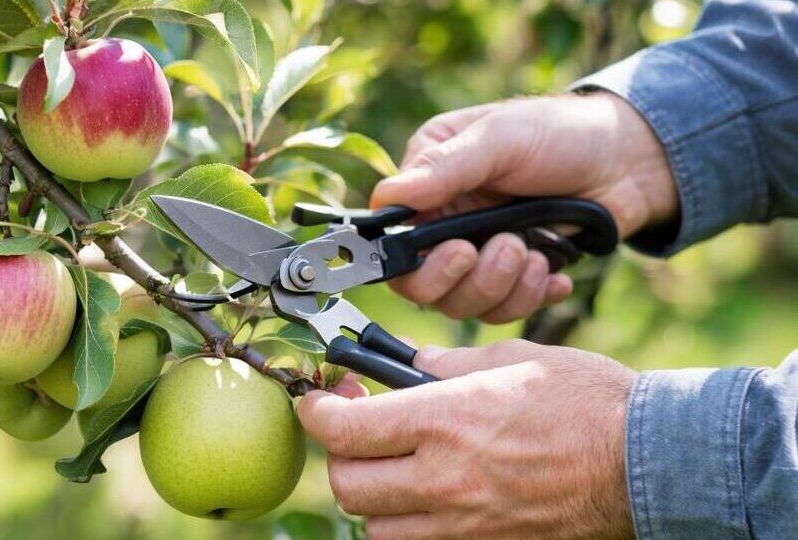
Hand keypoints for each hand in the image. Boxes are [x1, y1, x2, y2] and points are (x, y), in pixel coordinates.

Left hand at [300, 340, 637, 539]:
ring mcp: (465, 523)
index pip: (343, 428)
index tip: (319, 400)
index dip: (316, 411)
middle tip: (357, 430)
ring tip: (393, 468)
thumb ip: (448, 364)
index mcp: (445, 420)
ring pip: (376, 527)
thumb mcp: (511, 358)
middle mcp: (445, 478)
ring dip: (372, 497)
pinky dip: (409, 527)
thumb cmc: (586, 402)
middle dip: (340, 454)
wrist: (647, 461)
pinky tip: (428, 499)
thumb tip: (411, 363)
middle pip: (347, 484)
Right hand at [371, 92, 676, 322]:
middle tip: (507, 248)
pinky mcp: (513, 277)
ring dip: (503, 287)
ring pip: (464, 304)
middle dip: (466, 280)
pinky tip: (554, 273)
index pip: (393, 240)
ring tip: (536, 252)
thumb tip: (388, 196)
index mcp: (429, 182)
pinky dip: (530, 297)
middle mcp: (444, 223)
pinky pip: (503, 310)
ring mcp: (478, 253)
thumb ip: (446, 168)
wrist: (630, 159)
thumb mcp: (502, 137)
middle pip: (423, 286)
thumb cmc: (562, 132)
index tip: (458, 250)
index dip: (414, 261)